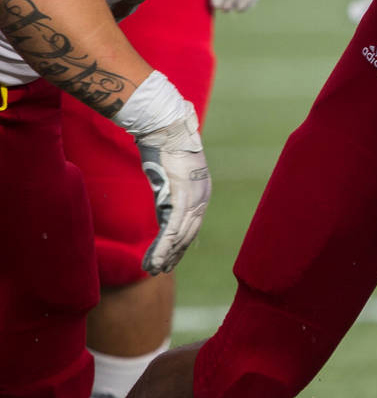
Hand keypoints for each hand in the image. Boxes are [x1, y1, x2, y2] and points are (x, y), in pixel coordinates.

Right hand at [135, 103, 210, 272]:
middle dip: (174, 254)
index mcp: (201, 192)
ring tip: (154, 269)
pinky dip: (165, 245)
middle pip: (188, 234)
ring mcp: (193, 198)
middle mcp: (201, 198)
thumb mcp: (170, 171)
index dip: (181, 244)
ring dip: (166, 255)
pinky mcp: (182, 196)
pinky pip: (172, 227)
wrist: (167, 127)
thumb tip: (164, 195)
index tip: (170, 257)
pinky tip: (157, 258)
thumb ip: (170, 187)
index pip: (191, 225)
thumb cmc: (166, 144)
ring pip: (180, 235)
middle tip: (160, 270)